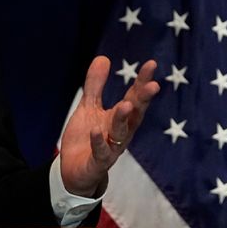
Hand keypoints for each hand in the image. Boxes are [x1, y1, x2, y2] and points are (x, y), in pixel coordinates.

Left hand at [59, 56, 159, 196]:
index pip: (135, 97)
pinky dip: (98, 143)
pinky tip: (95, 132)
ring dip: (123, 119)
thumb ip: (95, 85)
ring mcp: (111, 148)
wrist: (73, 170)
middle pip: (134, 114)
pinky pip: (101, 153)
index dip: (142, 82)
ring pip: (120, 133)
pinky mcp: (98, 162)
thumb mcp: (89, 107)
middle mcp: (121, 132)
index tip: (151, 64)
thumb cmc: (87, 137)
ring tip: (126, 104)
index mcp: (121, 118)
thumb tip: (103, 58)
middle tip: (153, 85)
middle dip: (143, 100)